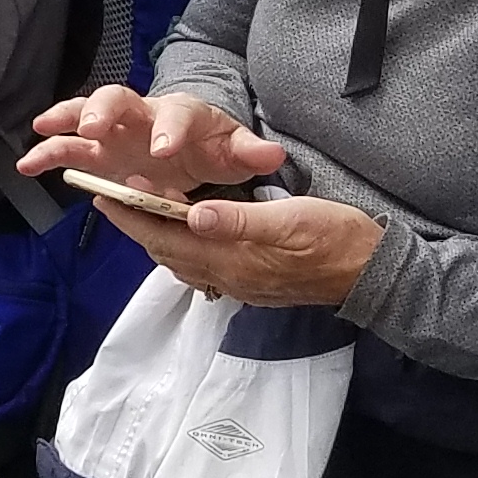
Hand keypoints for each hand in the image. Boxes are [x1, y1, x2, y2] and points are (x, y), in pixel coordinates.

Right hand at [21, 85, 285, 201]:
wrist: (190, 145)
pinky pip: (67, 146)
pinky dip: (47, 152)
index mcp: (180, 114)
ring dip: (63, 122)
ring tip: (41, 133)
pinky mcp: (97, 150)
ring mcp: (114, 131)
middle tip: (94, 128)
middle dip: (103, 111)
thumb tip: (273, 153)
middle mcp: (140, 115)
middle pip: (116, 98)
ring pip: (83, 115)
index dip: (169, 129)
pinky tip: (27, 166)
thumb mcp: (234, 151)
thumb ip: (250, 153)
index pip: (175, 114)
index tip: (164, 150)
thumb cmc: (211, 146)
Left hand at [126, 191, 382, 308]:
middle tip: (110, 196)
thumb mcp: (292, 219)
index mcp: (234, 260)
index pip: (166, 239)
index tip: (104, 194)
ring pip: (183, 262)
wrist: (374, 272)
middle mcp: (230, 278)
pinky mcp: (253, 283)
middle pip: (167, 253)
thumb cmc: (337, 237)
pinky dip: (182, 248)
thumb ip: (240, 220)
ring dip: (157, 237)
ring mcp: (241, 284)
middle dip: (136, 225)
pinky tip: (184, 232)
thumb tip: (192, 216)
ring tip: (139, 210)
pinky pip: (203, 267)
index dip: (133, 217)